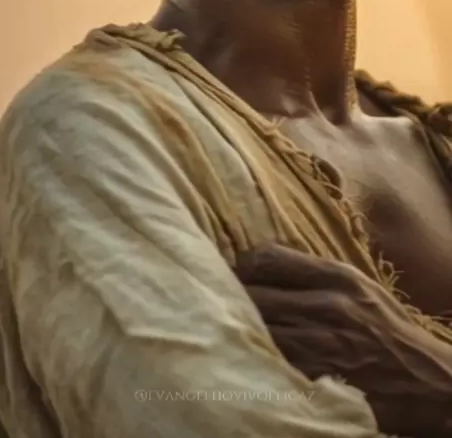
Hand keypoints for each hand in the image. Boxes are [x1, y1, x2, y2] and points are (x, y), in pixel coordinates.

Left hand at [235, 244, 451, 436]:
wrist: (423, 381)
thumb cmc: (387, 330)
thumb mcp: (359, 287)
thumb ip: (316, 273)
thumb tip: (264, 261)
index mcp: (338, 276)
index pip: (268, 258)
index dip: (241, 264)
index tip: (231, 271)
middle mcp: (328, 305)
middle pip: (254, 293)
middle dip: (229, 296)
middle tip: (214, 299)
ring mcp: (321, 344)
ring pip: (256, 328)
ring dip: (234, 327)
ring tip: (220, 326)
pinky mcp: (316, 378)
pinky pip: (267, 362)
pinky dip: (250, 357)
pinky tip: (242, 355)